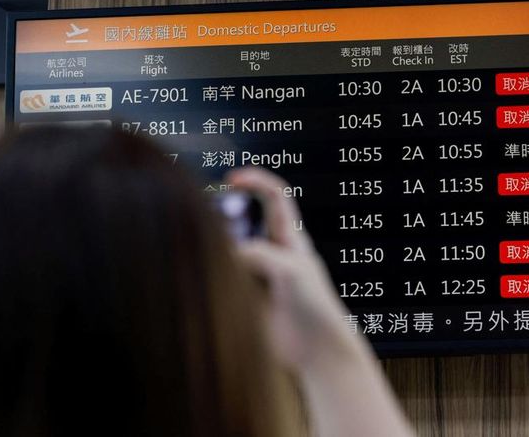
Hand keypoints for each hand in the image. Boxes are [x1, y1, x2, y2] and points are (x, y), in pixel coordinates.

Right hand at [225, 168, 363, 371]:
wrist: (316, 350)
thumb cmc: (315, 307)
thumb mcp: (291, 270)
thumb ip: (258, 253)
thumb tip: (227, 252)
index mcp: (289, 237)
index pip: (274, 195)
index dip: (255, 180)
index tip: (231, 178)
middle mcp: (272, 251)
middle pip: (243, 220)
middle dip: (225, 217)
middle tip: (212, 227)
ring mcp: (257, 274)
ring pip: (229, 249)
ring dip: (218, 249)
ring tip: (217, 261)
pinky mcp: (245, 296)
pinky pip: (224, 277)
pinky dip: (215, 275)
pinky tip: (214, 282)